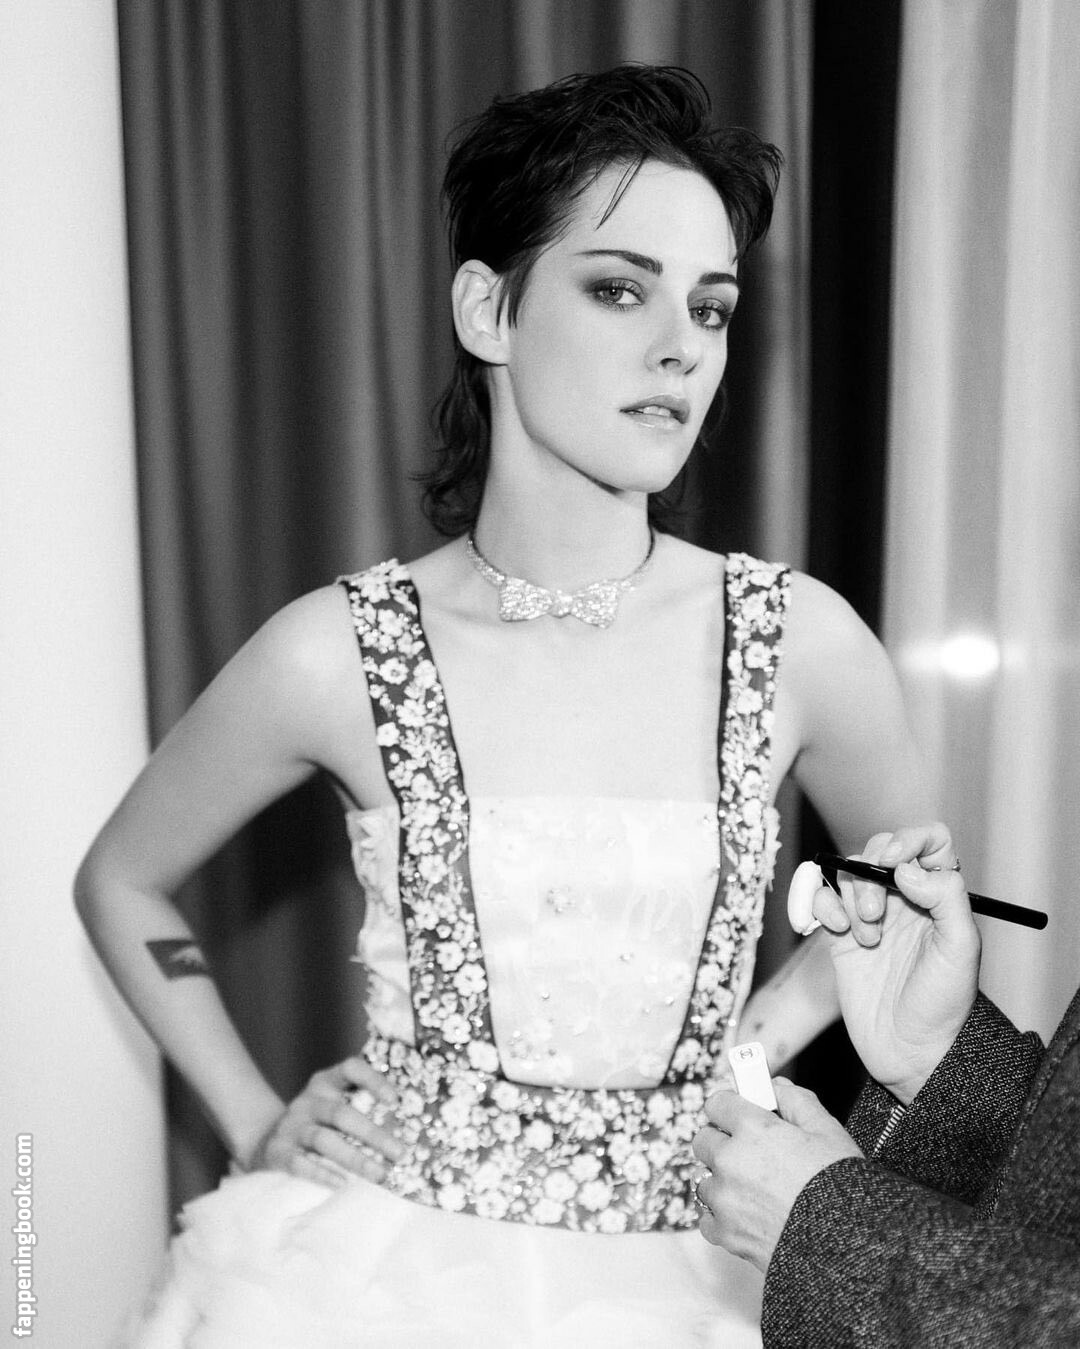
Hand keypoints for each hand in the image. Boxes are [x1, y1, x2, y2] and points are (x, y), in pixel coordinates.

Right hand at [244, 1055, 405, 1187]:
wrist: (263, 1140)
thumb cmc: (314, 1124)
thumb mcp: (330, 1105)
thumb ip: (359, 1108)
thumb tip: (404, 1128)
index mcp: (325, 1083)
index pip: (350, 1069)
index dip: (373, 1080)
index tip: (395, 1101)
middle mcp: (308, 1101)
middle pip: (342, 1114)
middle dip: (374, 1135)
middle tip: (401, 1154)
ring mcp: (291, 1126)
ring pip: (324, 1140)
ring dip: (355, 1159)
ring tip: (380, 1175)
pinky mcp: (278, 1152)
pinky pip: (300, 1163)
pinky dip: (323, 1174)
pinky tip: (343, 1184)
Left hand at [692, 1080, 861, 1271]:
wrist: (849, 1245)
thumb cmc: (841, 1185)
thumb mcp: (827, 1130)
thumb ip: (796, 1100)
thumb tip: (775, 1087)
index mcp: (752, 1129)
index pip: (717, 1104)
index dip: (730, 1106)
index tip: (739, 1112)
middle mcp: (731, 1161)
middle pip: (704, 1140)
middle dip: (722, 1140)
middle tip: (748, 1151)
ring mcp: (724, 1199)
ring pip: (705, 1179)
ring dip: (722, 1180)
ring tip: (754, 1188)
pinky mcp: (726, 1234)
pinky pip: (707, 1218)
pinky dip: (721, 1216)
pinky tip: (745, 1214)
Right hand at [812, 823, 980, 1102]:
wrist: (909, 1053)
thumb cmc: (944, 1006)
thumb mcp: (962, 950)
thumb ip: (945, 898)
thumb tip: (906, 868)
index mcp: (940, 896)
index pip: (929, 841)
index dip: (910, 840)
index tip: (894, 864)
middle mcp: (906, 898)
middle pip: (880, 850)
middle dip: (871, 873)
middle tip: (876, 913)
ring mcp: (871, 915)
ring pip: (848, 871)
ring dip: (850, 896)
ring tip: (866, 936)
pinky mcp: (840, 935)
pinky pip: (822, 898)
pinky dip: (823, 905)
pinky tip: (838, 932)